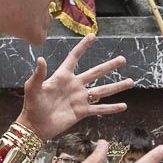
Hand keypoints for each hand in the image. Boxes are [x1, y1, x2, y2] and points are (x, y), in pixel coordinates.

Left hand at [17, 33, 133, 141]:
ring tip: (130, 81)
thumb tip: (40, 59)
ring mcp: (80, 99)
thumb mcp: (33, 88)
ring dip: (116, 86)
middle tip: (122, 59)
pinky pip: (99, 109)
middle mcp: (74, 85)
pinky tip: (123, 106)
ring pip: (102, 90)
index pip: (74, 57)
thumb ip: (39, 74)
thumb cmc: (32, 105)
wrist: (35, 126)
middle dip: (109, 66)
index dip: (83, 47)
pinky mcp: (82, 112)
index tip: (93, 36)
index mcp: (62, 76)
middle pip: (95, 72)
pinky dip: (111, 108)